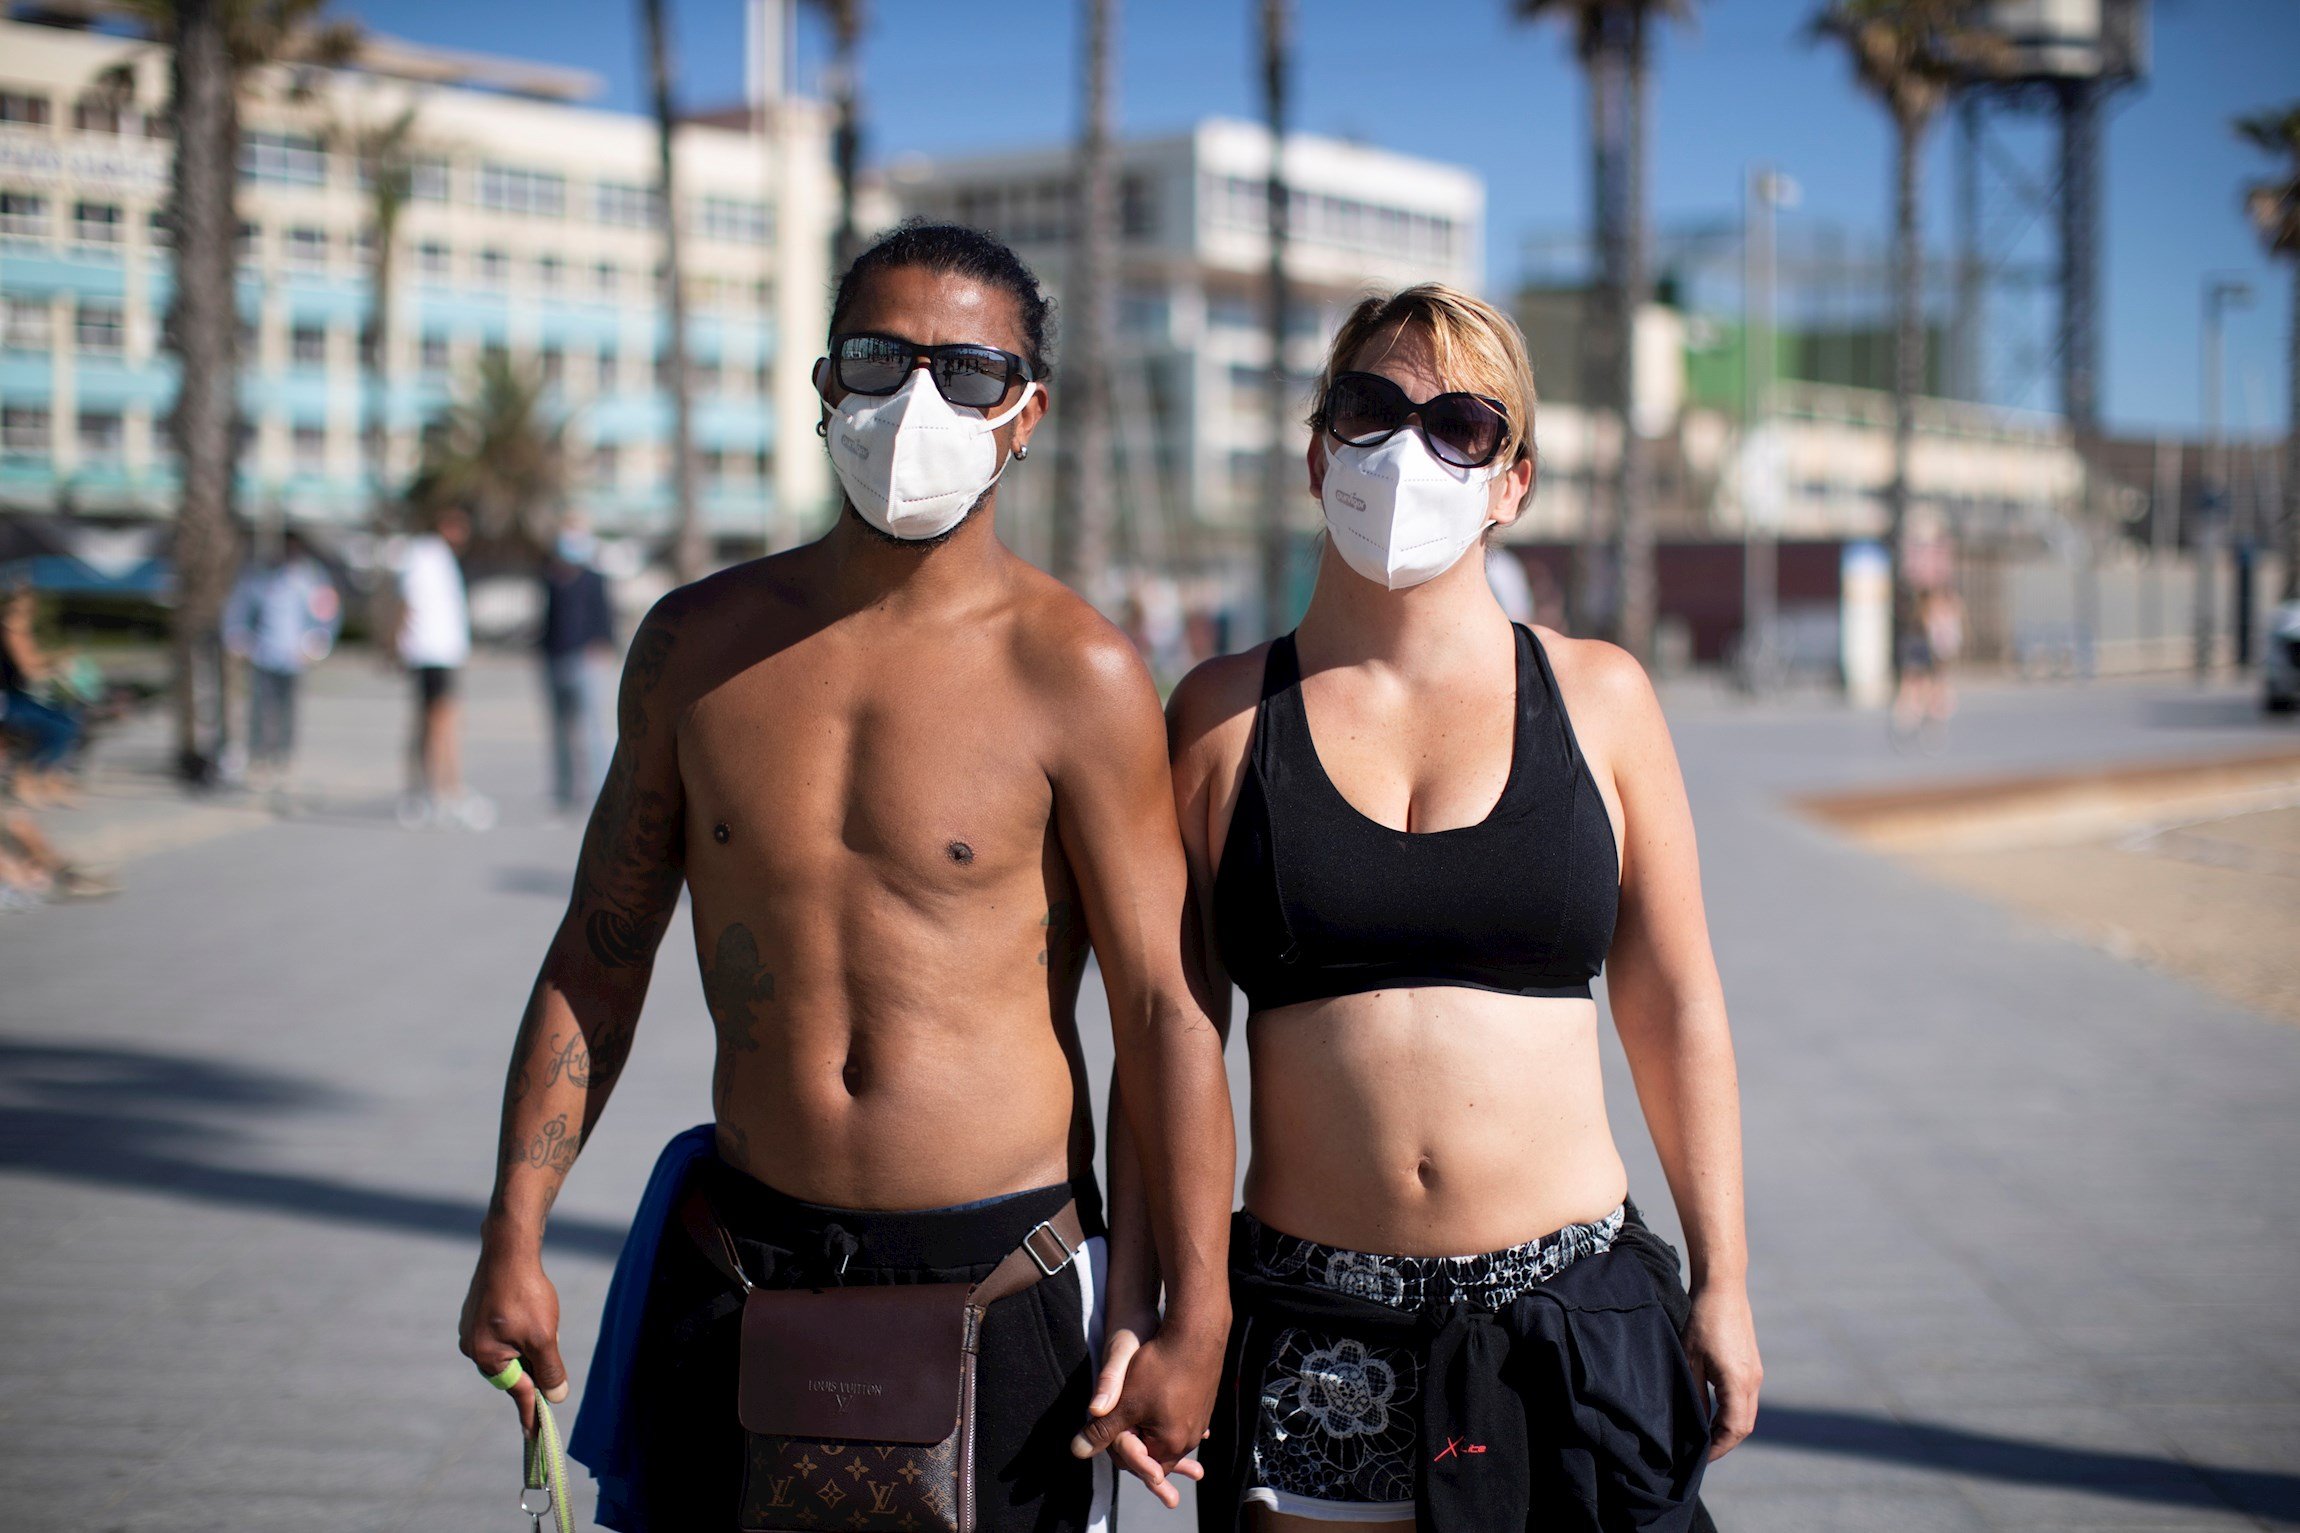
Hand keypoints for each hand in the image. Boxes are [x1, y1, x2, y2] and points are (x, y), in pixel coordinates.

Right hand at [458, 1241, 570, 1434]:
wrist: (508, 1249)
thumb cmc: (526, 1293)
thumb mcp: (544, 1337)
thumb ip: (550, 1370)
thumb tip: (556, 1397)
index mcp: (485, 1357)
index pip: (517, 1391)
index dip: (531, 1412)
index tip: (534, 1437)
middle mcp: (472, 1346)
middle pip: (514, 1370)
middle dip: (536, 1361)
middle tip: (550, 1339)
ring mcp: (471, 1329)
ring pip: (511, 1349)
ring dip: (530, 1341)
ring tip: (540, 1316)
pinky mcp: (477, 1313)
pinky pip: (504, 1332)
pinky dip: (522, 1329)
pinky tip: (529, 1308)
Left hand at [1071, 1313, 1220, 1507]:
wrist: (1196, 1334)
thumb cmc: (1160, 1367)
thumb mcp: (1125, 1400)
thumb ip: (1102, 1430)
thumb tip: (1077, 1450)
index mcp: (1171, 1445)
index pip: (1138, 1462)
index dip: (1118, 1447)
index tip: (1109, 1426)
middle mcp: (1190, 1440)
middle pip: (1154, 1452)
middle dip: (1136, 1440)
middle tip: (1120, 1419)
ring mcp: (1200, 1423)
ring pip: (1167, 1434)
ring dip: (1151, 1427)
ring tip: (1136, 1408)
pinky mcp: (1203, 1406)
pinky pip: (1180, 1420)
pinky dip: (1166, 1416)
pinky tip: (1157, 1400)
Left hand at [1683, 1284, 1760, 1459]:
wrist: (1723, 1288)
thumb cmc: (1703, 1321)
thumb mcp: (1690, 1360)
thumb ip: (1694, 1394)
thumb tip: (1694, 1423)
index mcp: (1738, 1382)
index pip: (1733, 1429)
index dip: (1718, 1447)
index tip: (1699, 1457)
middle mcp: (1753, 1382)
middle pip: (1743, 1426)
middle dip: (1724, 1442)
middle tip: (1700, 1452)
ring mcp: (1755, 1374)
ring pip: (1747, 1413)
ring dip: (1729, 1428)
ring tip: (1704, 1436)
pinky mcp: (1752, 1366)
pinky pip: (1746, 1399)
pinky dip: (1733, 1413)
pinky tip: (1713, 1413)